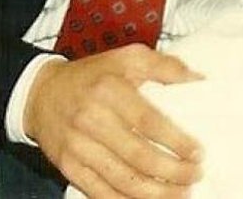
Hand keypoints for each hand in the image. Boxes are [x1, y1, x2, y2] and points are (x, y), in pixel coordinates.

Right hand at [24, 44, 203, 198]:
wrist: (43, 93)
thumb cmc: (94, 74)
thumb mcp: (129, 57)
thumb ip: (166, 66)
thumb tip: (199, 80)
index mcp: (111, 89)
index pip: (148, 121)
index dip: (175, 140)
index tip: (198, 152)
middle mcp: (92, 120)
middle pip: (138, 155)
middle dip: (172, 172)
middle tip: (195, 175)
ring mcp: (78, 147)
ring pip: (122, 180)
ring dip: (155, 193)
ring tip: (180, 193)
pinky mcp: (69, 167)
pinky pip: (100, 192)